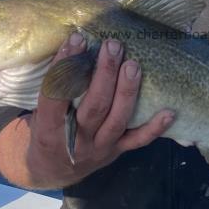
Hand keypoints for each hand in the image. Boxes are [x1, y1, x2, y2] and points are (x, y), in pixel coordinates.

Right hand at [18, 34, 174, 188]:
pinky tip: (169, 111)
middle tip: (113, 46)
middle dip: (105, 74)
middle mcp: (77, 140)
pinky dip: (155, 128)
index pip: (57, 95)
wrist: (52, 170)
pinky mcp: (117, 152)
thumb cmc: (45, 130)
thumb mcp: (39, 112)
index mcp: (50, 129)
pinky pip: (138, 140)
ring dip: (127, 91)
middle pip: (94, 106)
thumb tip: (75, 43)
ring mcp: (100, 147)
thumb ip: (55, 87)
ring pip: (117, 119)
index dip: (66, 66)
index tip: (77, 39)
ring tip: (133, 65)